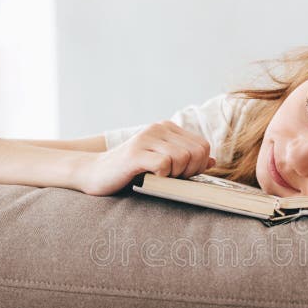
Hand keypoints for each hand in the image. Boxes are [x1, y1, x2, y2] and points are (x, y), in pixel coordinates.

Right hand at [76, 120, 215, 195]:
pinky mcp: (135, 153)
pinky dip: (162, 177)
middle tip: (170, 179)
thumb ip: (186, 161)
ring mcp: (146, 138)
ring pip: (182, 158)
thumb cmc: (130, 172)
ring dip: (174, 175)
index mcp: (167, 128)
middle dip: (189, 172)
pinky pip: (164, 164)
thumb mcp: (162, 164)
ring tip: (158, 177)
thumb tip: (213, 161)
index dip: (198, 166)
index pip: (202, 146)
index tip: (182, 175)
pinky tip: (150, 177)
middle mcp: (158, 128)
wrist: (94, 174)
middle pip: (196, 152)